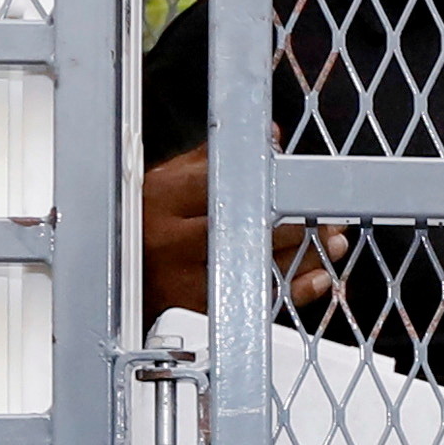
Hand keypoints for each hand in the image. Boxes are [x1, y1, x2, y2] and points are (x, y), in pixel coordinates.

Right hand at [130, 150, 339, 329]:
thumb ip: (215, 157)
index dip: (272, 180)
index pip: (227, 180)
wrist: (112, 280)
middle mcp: (170, 236)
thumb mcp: (166, 180)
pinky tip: (315, 279)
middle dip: (298, 220)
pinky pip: (250, 298)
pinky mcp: (193, 307)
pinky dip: (289, 290)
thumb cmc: (139, 225)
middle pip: (247, 223)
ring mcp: (181, 275)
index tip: (301, 181)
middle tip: (329, 218)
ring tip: (331, 243)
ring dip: (304, 254)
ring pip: (255, 262)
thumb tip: (269, 137)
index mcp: (162, 195)